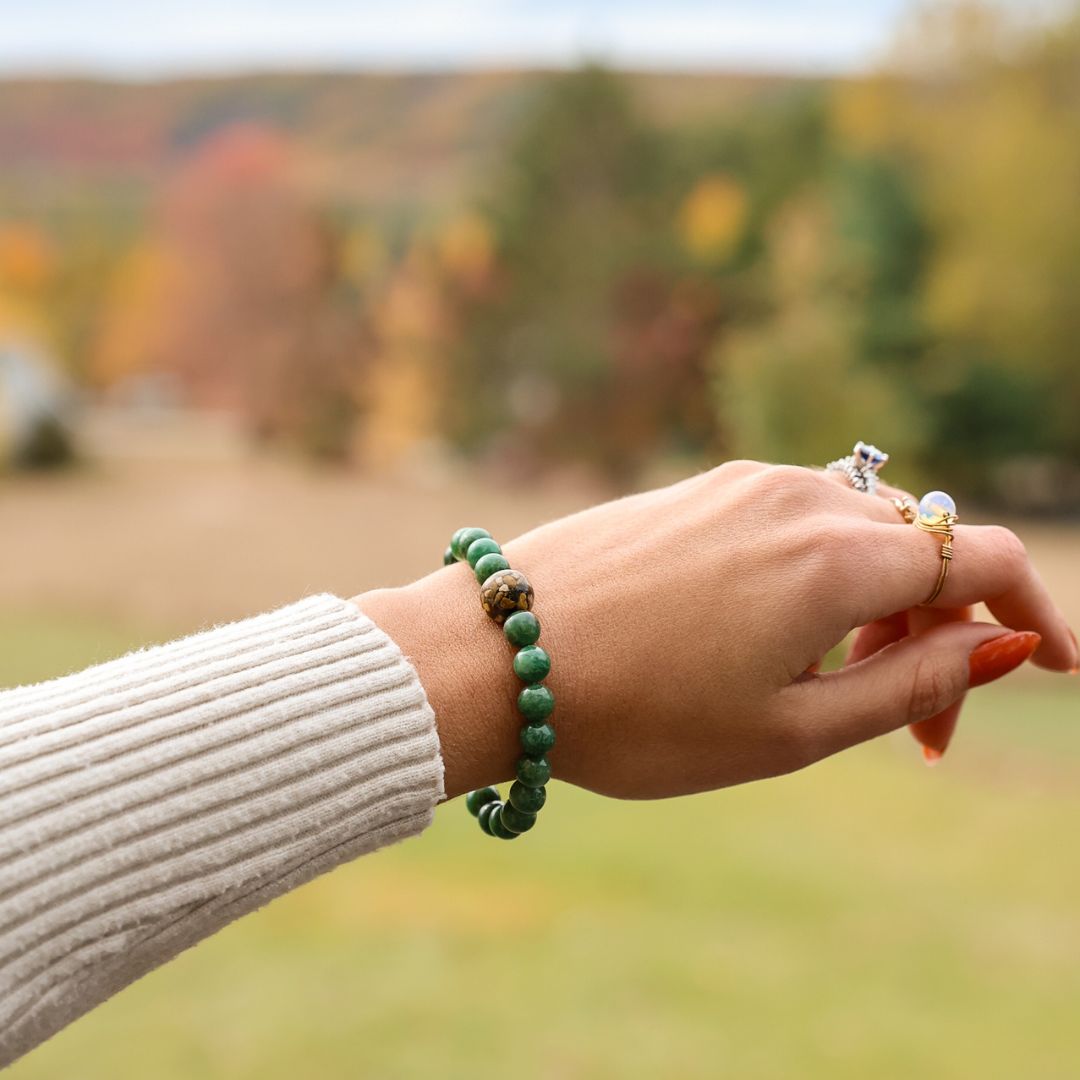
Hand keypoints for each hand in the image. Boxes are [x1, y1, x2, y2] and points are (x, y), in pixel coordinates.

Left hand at [356, 462, 1076, 799]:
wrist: (496, 655)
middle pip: (919, 548)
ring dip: (876, 604)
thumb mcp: (792, 730)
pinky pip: (790, 521)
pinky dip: (815, 576)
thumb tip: (997, 645)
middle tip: (915, 727)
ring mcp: (739, 485)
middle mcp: (797, 498)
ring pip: (855, 531)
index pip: (982, 559)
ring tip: (834, 687)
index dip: (1033, 612)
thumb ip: (911, 684)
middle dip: (941, 632)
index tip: (1053, 666)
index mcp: (837, 558)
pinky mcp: (695, 489)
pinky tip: (772, 638)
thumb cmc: (639, 714)